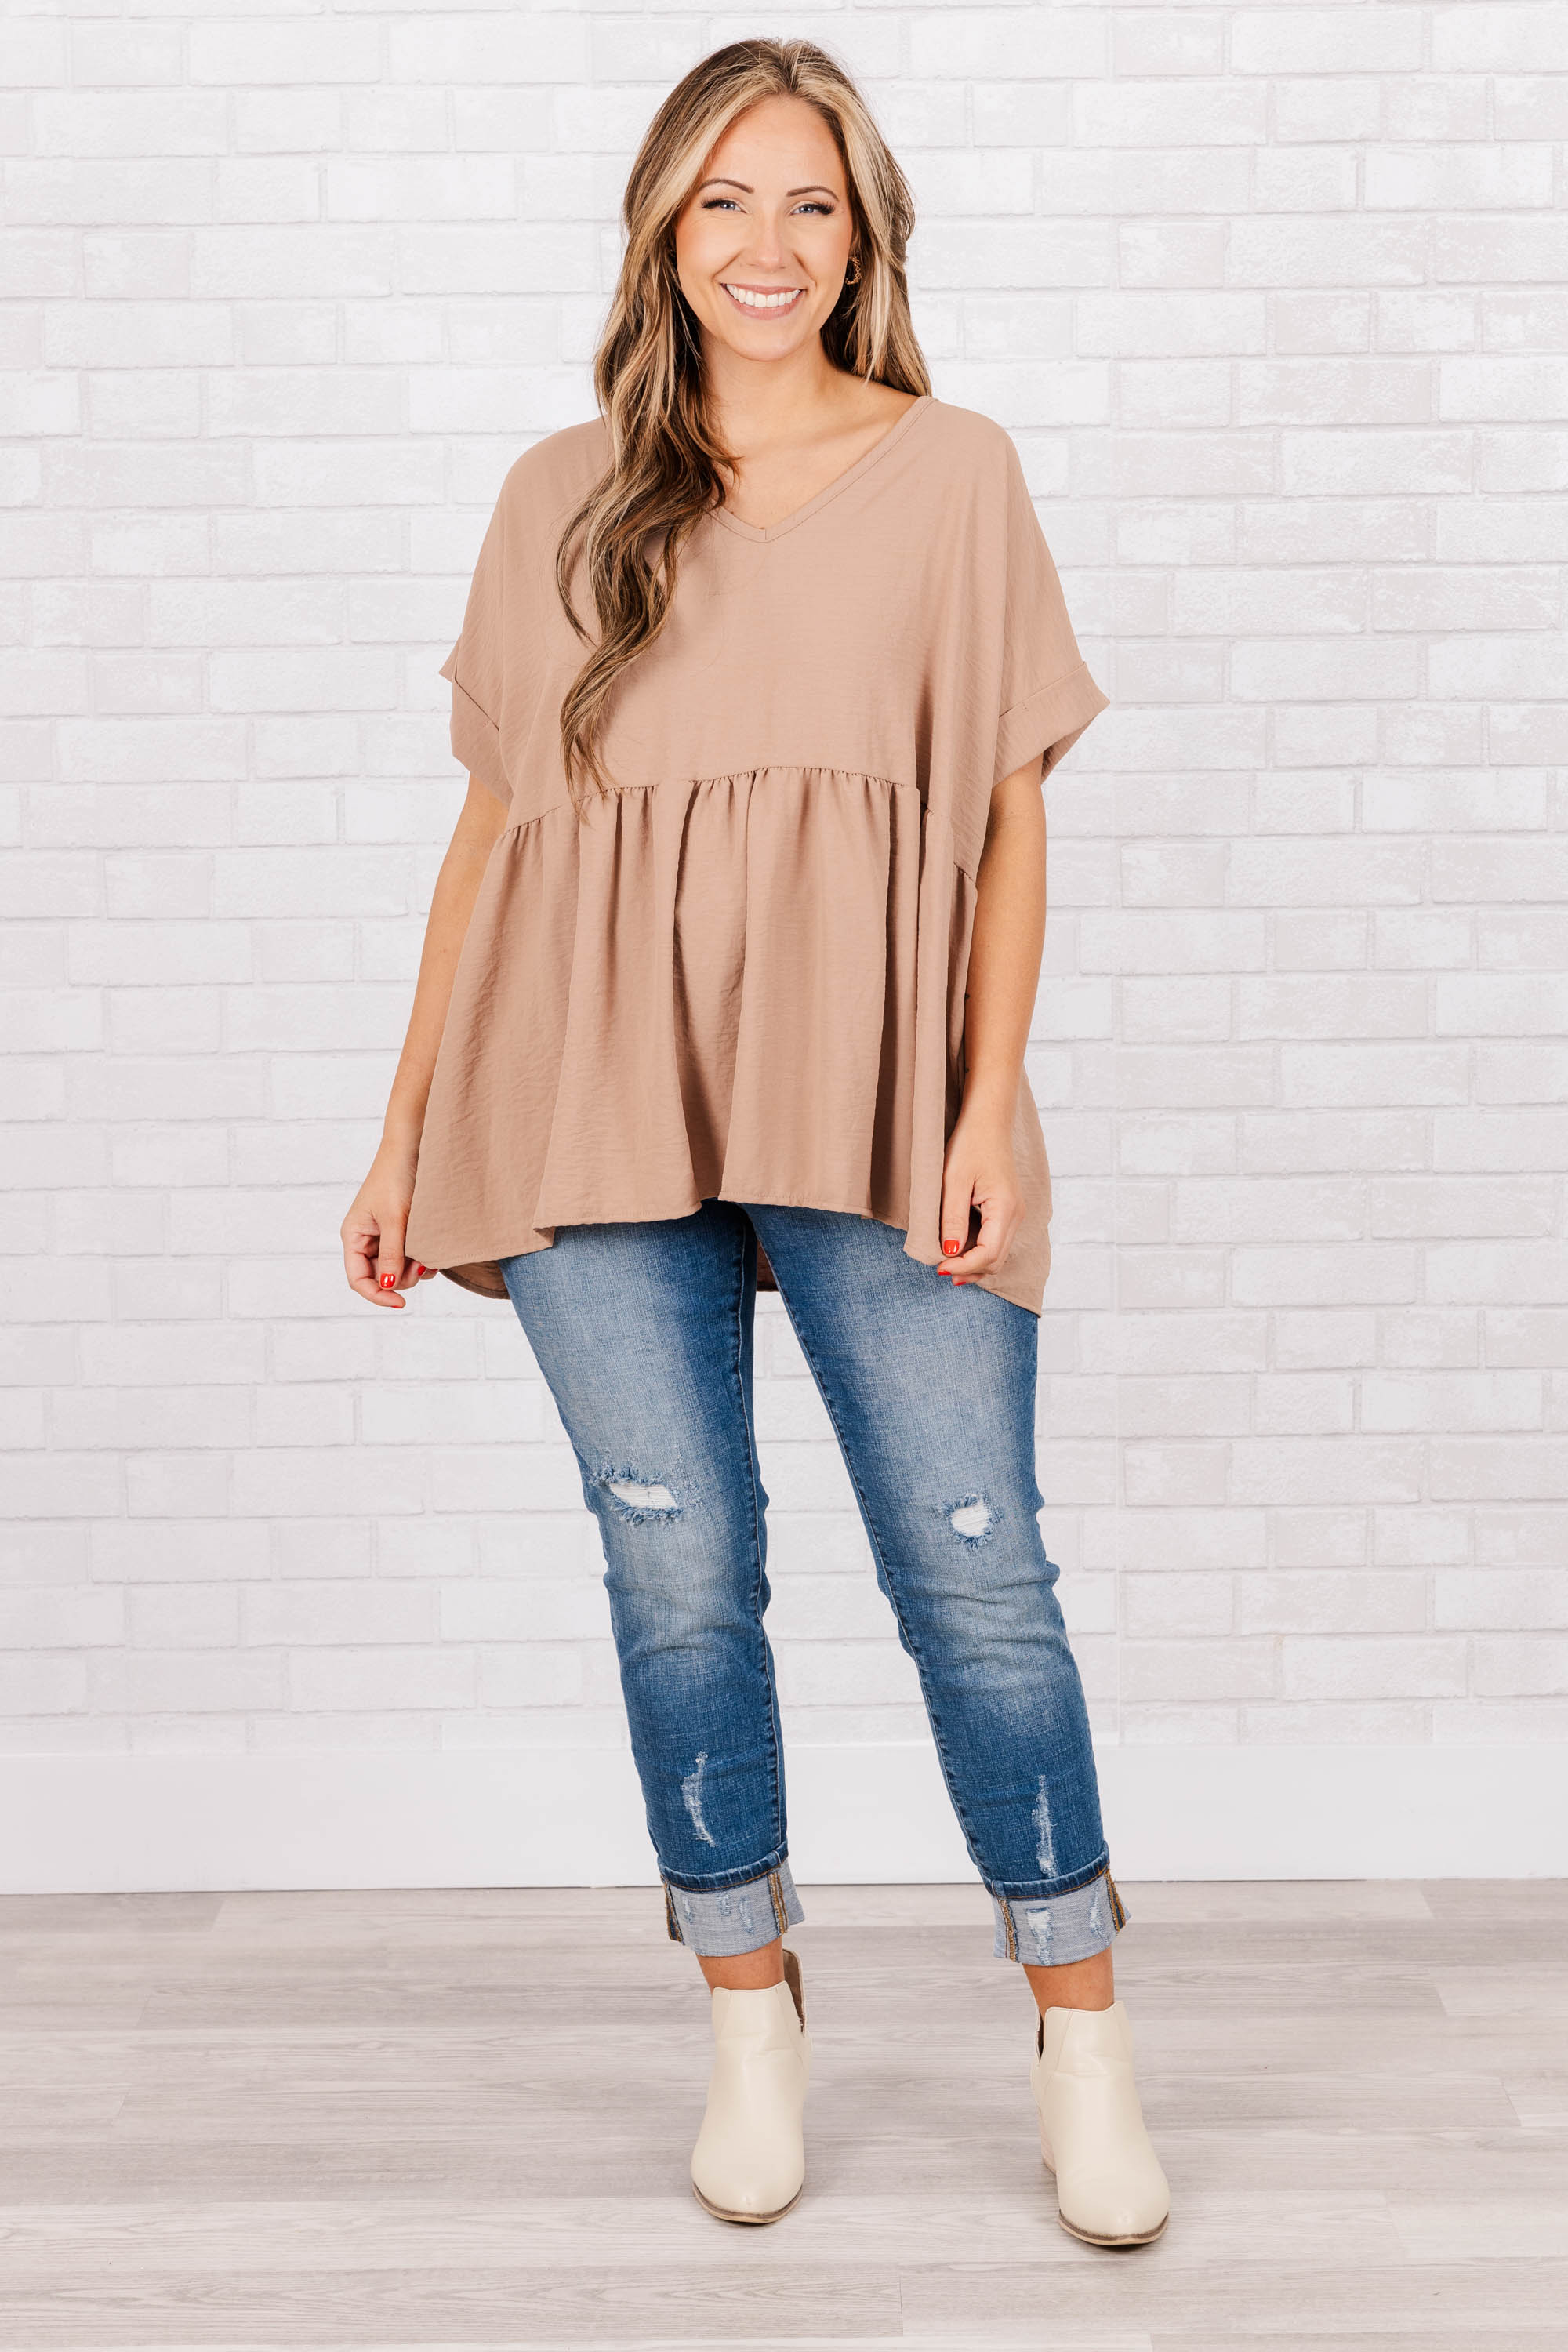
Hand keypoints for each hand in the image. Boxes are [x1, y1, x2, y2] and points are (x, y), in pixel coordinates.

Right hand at [341, 1144, 437, 1307]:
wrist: (414, 1148)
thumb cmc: (396, 1177)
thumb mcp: (395, 1219)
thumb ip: (391, 1254)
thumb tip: (387, 1285)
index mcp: (353, 1236)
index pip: (358, 1280)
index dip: (377, 1295)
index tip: (401, 1304)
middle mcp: (367, 1240)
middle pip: (382, 1278)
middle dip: (402, 1276)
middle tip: (422, 1262)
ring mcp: (385, 1237)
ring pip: (399, 1270)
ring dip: (416, 1268)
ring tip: (428, 1252)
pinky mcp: (404, 1232)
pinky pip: (412, 1257)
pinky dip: (423, 1258)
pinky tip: (433, 1249)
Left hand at [937, 1102, 1023, 1286]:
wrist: (988, 1122)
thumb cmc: (970, 1145)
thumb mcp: (953, 1181)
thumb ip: (953, 1218)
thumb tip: (950, 1252)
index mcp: (1005, 1208)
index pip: (988, 1254)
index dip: (964, 1266)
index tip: (938, 1267)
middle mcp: (1016, 1214)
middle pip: (996, 1259)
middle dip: (970, 1270)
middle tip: (941, 1271)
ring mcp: (1015, 1213)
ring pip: (999, 1253)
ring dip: (975, 1264)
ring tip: (948, 1265)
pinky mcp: (1009, 1209)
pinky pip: (997, 1240)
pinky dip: (980, 1251)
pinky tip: (960, 1250)